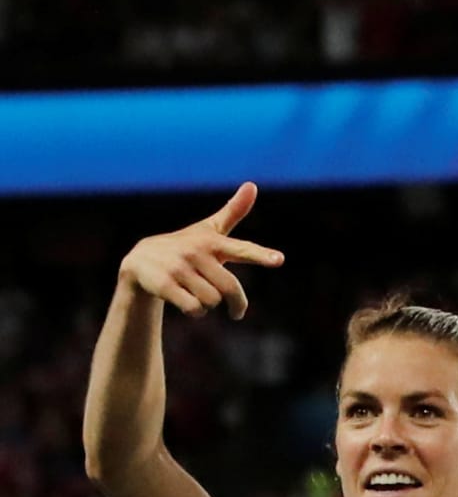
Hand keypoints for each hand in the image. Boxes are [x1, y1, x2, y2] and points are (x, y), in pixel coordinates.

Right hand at [118, 182, 283, 318]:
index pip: (241, 249)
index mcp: (212, 241)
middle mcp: (195, 252)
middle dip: (237, 304)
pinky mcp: (163, 284)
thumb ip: (233, 212)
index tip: (279, 260)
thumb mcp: (209, 230)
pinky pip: (194, 309)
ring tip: (197, 294)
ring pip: (211, 301)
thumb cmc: (185, 246)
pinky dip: (194, 312)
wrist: (139, 261)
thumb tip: (252, 184)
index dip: (261, 255)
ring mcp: (178, 267)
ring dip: (208, 305)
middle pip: (230, 289)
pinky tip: (185, 303)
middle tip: (237, 312)